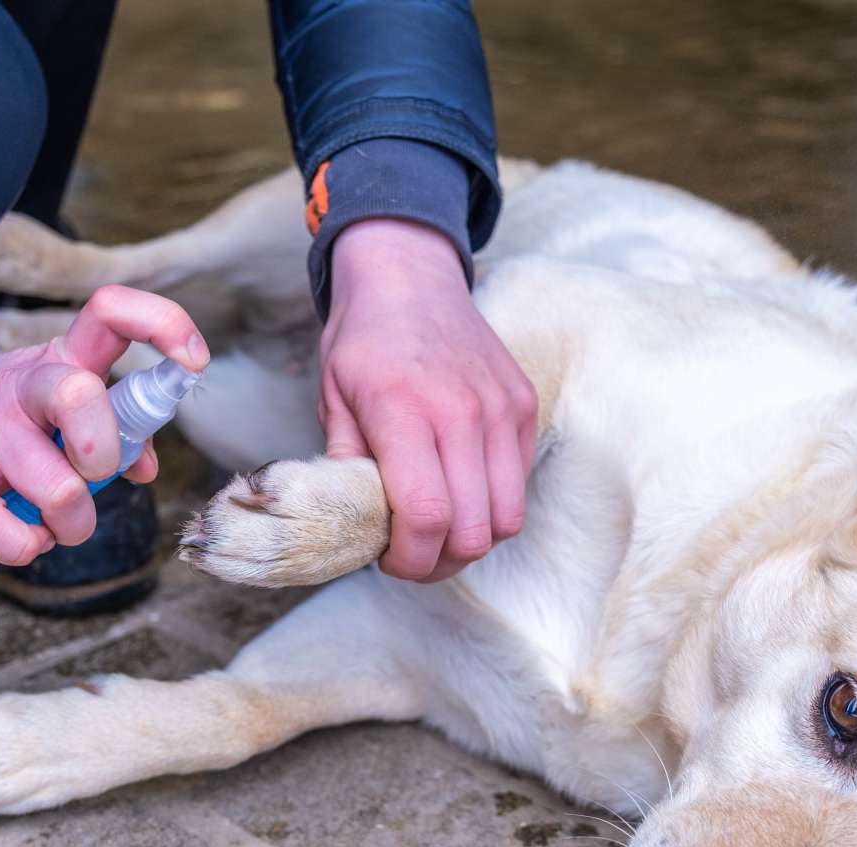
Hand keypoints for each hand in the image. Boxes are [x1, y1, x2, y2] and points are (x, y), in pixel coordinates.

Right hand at [0, 286, 209, 564]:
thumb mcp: (48, 400)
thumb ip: (108, 425)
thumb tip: (146, 467)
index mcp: (58, 359)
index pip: (111, 311)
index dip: (163, 324)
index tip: (192, 361)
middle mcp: (22, 387)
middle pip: (80, 396)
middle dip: (104, 454)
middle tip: (92, 473)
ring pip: (58, 487)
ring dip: (75, 525)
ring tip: (61, 524)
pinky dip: (25, 545)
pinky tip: (26, 539)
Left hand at [322, 218, 537, 581]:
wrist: (408, 275)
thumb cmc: (363, 340)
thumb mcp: (331, 399)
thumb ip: (344, 468)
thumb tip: (355, 525)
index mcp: (404, 412)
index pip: (426, 516)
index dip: (410, 559)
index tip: (388, 559)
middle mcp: (462, 412)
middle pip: (474, 531)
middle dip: (439, 561)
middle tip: (410, 554)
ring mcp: (502, 409)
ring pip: (507, 518)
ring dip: (472, 539)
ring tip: (437, 529)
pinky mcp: (525, 406)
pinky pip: (519, 483)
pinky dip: (492, 503)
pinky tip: (459, 489)